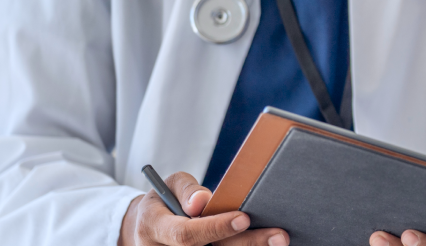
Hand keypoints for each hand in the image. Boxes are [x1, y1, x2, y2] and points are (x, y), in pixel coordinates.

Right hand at [118, 170, 289, 245]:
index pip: (186, 234)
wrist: (147, 228)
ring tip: (278, 241)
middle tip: (279, 236)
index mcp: (154, 228)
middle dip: (247, 244)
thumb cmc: (164, 201)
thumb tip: (202, 201)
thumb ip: (185, 191)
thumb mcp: (168, 186)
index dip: (215, 228)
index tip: (244, 218)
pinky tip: (265, 244)